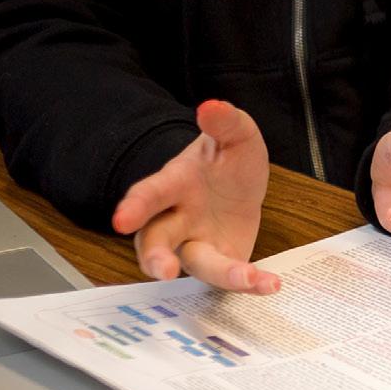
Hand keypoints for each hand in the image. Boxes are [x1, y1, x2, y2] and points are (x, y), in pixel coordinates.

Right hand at [111, 100, 279, 294]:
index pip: (149, 194)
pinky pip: (227, 276)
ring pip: (194, 263)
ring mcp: (195, 243)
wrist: (239, 185)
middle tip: (162, 271)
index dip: (134, 207)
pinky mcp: (218, 262)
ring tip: (246, 277)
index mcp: (175, 183)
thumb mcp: (236, 135)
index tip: (122, 219)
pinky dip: (248, 282)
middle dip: (155, 257)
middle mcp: (176, 218)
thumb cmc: (226, 160)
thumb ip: (225, 122)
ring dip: (219, 273)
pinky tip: (268, 283)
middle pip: (155, 240)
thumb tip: (211, 106)